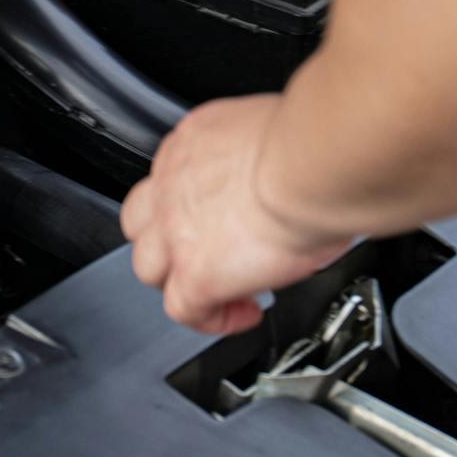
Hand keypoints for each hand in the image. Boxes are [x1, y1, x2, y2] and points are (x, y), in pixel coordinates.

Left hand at [121, 95, 353, 333]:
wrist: (310, 167)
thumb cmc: (313, 147)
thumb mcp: (279, 137)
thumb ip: (271, 157)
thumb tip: (296, 178)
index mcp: (197, 140)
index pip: (176, 174)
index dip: (193, 200)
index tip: (224, 213)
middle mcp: (175, 181)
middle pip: (143, 220)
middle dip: (168, 241)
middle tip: (207, 254)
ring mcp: (176, 230)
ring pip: (149, 266)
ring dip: (179, 281)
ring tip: (218, 291)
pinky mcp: (194, 273)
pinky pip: (184, 309)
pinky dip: (211, 319)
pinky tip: (243, 315)